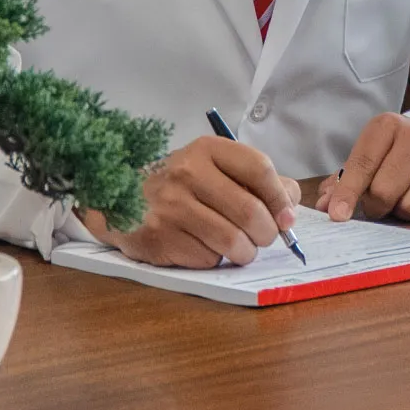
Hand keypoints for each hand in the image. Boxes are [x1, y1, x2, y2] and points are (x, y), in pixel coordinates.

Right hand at [79, 135, 300, 268]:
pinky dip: (214, 260)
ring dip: (245, 252)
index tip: (286, 217)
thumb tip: (291, 204)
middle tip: (262, 238)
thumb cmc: (180, 184)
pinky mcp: (158, 237)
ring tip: (238, 248)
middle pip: (250, 212)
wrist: (118, 194)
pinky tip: (203, 247)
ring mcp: (170, 206)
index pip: (258, 169)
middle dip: (266, 234)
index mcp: (207, 149)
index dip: (280, 198)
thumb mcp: (214, 168)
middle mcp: (187, 173)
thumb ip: (256, 181)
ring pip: (232, 242)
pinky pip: (207, 259)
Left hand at [315, 114, 409, 222]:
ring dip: (405, 211)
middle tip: (381, 202)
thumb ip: (346, 179)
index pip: (362, 165)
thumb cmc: (401, 153)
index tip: (337, 215)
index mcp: (387, 126)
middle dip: (378, 206)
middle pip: (384, 192)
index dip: (347, 193)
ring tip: (408, 194)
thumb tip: (325, 205)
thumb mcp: (373, 153)